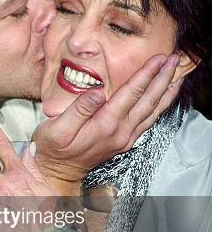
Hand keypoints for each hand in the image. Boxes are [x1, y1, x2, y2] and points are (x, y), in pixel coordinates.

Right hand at [33, 53, 182, 191]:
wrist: (57, 173)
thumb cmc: (53, 149)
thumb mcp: (56, 129)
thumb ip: (78, 110)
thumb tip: (97, 93)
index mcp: (105, 125)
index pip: (131, 93)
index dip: (146, 74)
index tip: (158, 58)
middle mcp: (120, 132)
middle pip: (148, 100)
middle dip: (163, 78)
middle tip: (174, 58)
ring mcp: (125, 138)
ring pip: (153, 111)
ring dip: (166, 91)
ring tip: (177, 74)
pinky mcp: (124, 141)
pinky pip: (148, 120)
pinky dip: (159, 106)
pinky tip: (163, 97)